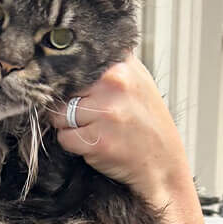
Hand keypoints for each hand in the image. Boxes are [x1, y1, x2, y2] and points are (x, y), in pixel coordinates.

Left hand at [48, 55, 190, 205]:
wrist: (163, 164)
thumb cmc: (147, 124)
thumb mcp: (136, 81)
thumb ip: (108, 66)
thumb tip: (66, 59)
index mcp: (122, 64)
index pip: (72, 65)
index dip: (71, 82)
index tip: (84, 94)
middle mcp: (114, 83)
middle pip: (63, 90)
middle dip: (71, 105)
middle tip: (97, 117)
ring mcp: (106, 111)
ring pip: (59, 114)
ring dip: (70, 126)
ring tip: (97, 130)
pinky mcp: (97, 139)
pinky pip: (64, 137)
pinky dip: (74, 144)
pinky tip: (96, 143)